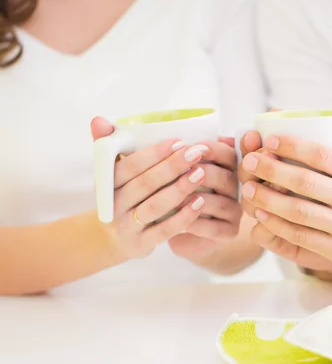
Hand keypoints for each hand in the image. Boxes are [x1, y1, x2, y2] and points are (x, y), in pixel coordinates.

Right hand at [90, 119, 241, 261]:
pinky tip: (200, 202)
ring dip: (180, 189)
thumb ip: (108, 144)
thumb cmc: (123, 194)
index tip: (180, 141)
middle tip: (196, 153)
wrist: (115, 238)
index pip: (130, 165)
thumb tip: (98, 119)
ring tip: (201, 174)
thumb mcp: (112, 172)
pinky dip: (183, 216)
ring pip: (155, 206)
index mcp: (107, 183)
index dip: (155, 153)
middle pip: (145, 184)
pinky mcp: (140, 244)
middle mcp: (114, 205)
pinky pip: (164, 230)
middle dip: (172, 167)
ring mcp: (127, 226)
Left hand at [168, 136, 243, 260]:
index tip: (193, 148)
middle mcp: (237, 189)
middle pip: (226, 178)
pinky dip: (195, 223)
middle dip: (202, 173)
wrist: (177, 230)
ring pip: (219, 203)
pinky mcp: (230, 232)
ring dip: (195, 200)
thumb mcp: (179, 175)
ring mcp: (235, 212)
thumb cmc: (178, 197)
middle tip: (182, 173)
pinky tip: (178, 221)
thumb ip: (183, 159)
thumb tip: (179, 141)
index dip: (213, 150)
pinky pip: (214, 228)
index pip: (229, 155)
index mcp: (229, 169)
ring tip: (174, 198)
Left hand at [240, 97, 331, 270]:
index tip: (269, 139)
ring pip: (298, 213)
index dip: (292, 146)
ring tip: (248, 190)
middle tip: (250, 161)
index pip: (323, 156)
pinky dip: (277, 228)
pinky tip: (261, 217)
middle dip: (271, 170)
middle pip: (305, 183)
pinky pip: (301, 239)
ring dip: (268, 200)